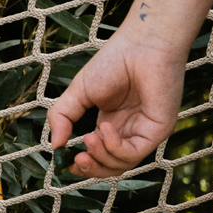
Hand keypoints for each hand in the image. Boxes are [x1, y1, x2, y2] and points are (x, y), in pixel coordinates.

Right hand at [47, 19, 188, 177]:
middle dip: (92, 169)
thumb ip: (62, 116)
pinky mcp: (158, 131)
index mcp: (112, 124)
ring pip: (122, 164)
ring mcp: (145, 132)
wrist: (142, 43)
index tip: (68, 163)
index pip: (99, 156)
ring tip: (88, 138)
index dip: (84, 165)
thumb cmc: (114, 60)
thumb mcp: (78, 91)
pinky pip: (134, 153)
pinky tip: (104, 129)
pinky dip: (115, 147)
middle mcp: (130, 131)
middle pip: (111, 167)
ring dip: (101, 157)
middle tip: (76, 160)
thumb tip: (54, 146)